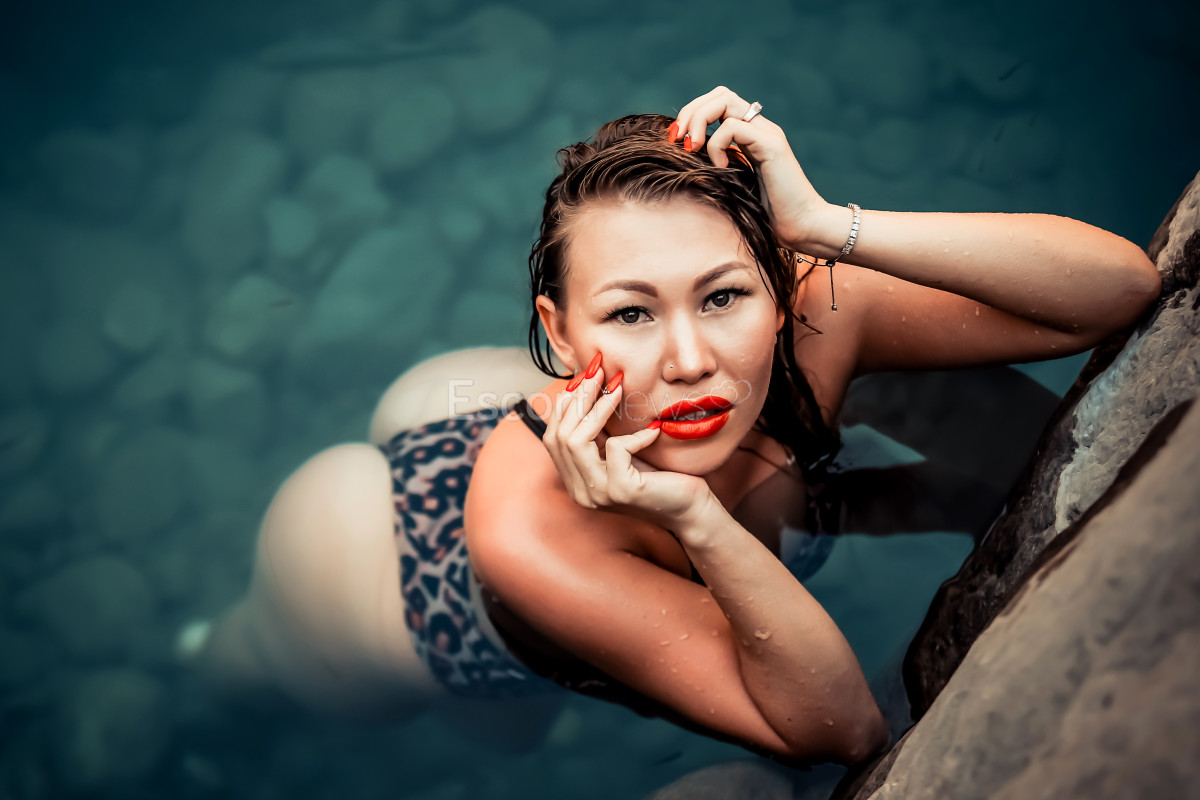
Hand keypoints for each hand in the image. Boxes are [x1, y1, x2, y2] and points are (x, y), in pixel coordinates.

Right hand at [541, 357, 715, 531]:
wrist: (689, 508)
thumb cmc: (659, 477)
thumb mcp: (621, 450)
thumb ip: (599, 431)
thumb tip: (585, 386)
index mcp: (575, 481)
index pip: (553, 437)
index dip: (565, 404)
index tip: (584, 375)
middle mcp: (580, 491)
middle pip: (559, 436)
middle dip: (579, 398)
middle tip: (599, 371)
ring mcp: (598, 494)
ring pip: (576, 441)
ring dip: (597, 409)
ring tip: (618, 388)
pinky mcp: (621, 491)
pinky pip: (616, 448)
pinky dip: (635, 434)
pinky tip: (653, 430)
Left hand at [670, 86, 832, 254]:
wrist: (803, 228)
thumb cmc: (768, 217)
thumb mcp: (732, 187)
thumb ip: (716, 169)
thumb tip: (683, 162)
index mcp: (751, 135)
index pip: (718, 103)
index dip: (692, 114)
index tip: (676, 141)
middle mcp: (761, 128)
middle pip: (720, 94)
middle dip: (691, 111)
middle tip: (678, 139)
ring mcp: (768, 134)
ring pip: (725, 100)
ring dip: (699, 121)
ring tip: (693, 149)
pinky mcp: (772, 146)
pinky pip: (734, 127)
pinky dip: (716, 144)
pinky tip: (720, 167)